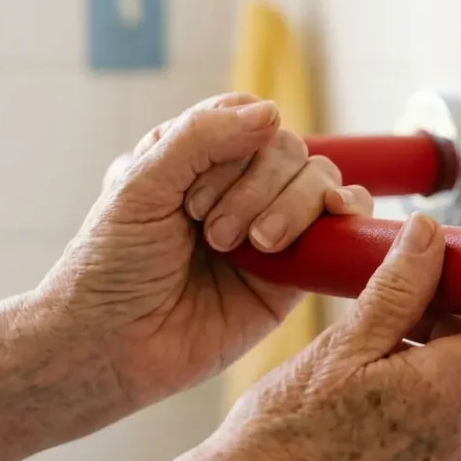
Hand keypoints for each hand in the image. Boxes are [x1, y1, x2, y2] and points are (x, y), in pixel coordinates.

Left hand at [42, 93, 373, 405]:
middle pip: (287, 149)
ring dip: (289, 207)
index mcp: (196, 156)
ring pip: (318, 179)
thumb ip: (201, 139)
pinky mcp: (296, 270)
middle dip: (256, 188)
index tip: (193, 198)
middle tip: (213, 234)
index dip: (236, 144)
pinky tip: (334, 214)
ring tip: (251, 247)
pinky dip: (350, 209)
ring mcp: (270, 225)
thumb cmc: (110, 268)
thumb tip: (272, 112)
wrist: (112, 348)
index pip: (247, 118)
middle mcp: (237, 186)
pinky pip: (342, 225)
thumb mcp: (140, 187)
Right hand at [166, 213, 460, 460]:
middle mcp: (457, 439)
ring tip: (372, 358)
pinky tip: (362, 402)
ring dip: (436, 371)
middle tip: (404, 312)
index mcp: (447, 393)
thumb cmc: (281, 436)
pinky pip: (438, 439)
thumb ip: (397, 289)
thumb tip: (430, 236)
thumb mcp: (341, 346)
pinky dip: (416, 411)